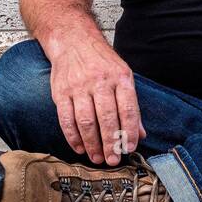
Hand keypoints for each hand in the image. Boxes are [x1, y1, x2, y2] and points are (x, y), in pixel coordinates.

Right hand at [46, 32, 145, 166]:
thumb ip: (132, 106)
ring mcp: (79, 87)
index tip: (130, 148)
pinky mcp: (61, 92)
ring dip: (92, 144)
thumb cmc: (101, 62)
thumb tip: (140, 134)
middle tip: (113, 161)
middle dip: (110, 143)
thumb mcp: (123, 77)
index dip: (129, 132)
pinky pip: (66, 119)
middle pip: (106, 118)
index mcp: (120, 78)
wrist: (73, 40)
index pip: (128, 109)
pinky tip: (80, 148)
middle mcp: (100, 81)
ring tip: (97, 158)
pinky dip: (73, 137)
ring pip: (86, 121)